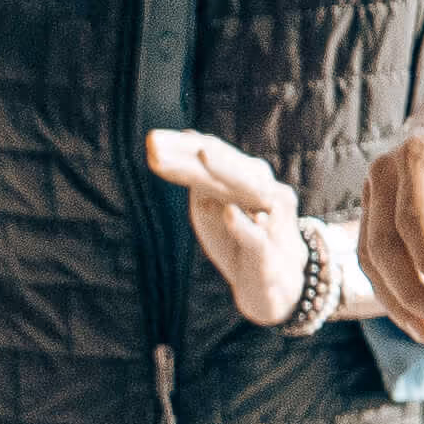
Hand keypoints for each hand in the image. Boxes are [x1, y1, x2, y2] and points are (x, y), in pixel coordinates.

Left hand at [147, 128, 332, 327]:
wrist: (269, 283)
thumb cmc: (236, 241)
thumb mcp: (207, 211)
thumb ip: (195, 183)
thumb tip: (172, 150)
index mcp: (245, 179)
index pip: (214, 155)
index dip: (182, 148)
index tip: (152, 140)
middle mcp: (263, 189)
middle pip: (229, 164)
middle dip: (197, 151)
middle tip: (167, 142)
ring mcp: (271, 218)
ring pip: (250, 188)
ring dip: (226, 171)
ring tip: (203, 155)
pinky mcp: (269, 251)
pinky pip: (257, 237)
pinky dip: (243, 225)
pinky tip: (229, 212)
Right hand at [359, 86, 423, 338]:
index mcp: (420, 152)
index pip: (415, 217)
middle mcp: (385, 171)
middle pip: (384, 243)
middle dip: (411, 290)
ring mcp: (373, 188)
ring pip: (369, 253)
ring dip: (395, 298)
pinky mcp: (374, 206)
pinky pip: (371, 252)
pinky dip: (388, 287)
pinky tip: (414, 315)